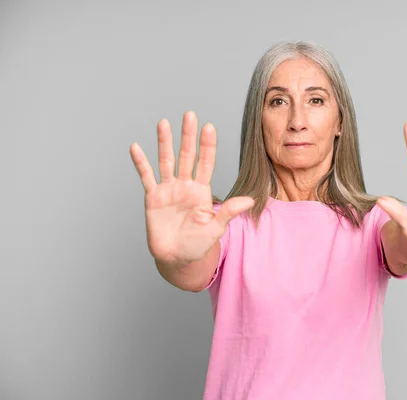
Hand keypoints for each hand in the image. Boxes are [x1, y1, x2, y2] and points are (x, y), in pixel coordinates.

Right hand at [129, 111, 253, 263]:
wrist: (177, 259)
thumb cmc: (198, 244)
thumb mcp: (216, 228)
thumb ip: (229, 211)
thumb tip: (250, 200)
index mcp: (202, 191)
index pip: (206, 163)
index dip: (207, 146)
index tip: (209, 127)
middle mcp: (185, 186)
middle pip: (187, 156)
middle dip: (188, 136)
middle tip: (190, 115)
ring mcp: (168, 190)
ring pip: (167, 161)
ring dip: (165, 142)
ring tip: (164, 123)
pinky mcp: (153, 198)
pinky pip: (146, 177)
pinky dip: (141, 163)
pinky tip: (136, 147)